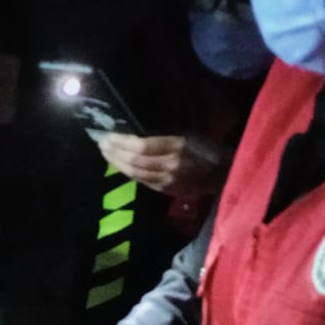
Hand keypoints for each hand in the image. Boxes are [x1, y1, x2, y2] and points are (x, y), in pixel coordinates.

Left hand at [97, 133, 225, 195]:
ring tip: (106, 154)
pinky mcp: (167, 190)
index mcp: (177, 147)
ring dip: (118, 163)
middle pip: (134, 160)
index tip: (108, 135)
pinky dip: (128, 173)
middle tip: (101, 143)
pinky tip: (120, 166)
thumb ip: (162, 138)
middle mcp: (171, 166)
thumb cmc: (207, 148)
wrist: (223, 174)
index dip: (121, 141)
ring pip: (135, 173)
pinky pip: (142, 181)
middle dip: (115, 152)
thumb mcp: (188, 135)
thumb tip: (134, 136)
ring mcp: (168, 180)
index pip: (141, 145)